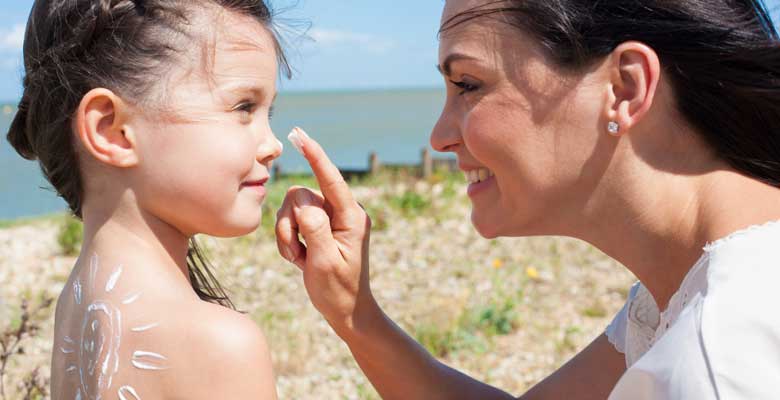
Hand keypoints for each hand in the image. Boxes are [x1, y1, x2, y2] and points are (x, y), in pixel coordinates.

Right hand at [275, 129, 373, 332]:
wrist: (345, 310)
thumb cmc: (338, 289)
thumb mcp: (325, 262)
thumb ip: (316, 230)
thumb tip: (305, 205)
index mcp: (352, 216)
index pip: (331, 179)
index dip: (315, 155)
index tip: (300, 135)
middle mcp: (342, 211)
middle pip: (300, 196)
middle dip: (290, 225)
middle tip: (297, 253)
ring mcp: (329, 218)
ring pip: (291, 208)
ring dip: (288, 236)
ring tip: (300, 259)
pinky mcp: (318, 226)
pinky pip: (290, 221)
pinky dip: (288, 241)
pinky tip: (299, 259)